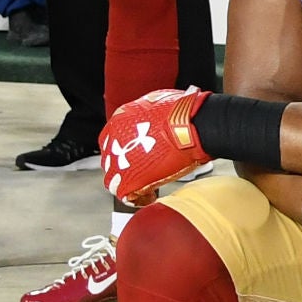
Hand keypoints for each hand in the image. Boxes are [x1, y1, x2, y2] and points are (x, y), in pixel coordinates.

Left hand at [100, 87, 211, 204]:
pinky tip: (150, 196)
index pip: (112, 141)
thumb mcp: (157, 102)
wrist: (192, 126)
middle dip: (125, 168)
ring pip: (112, 179)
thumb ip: (147, 114)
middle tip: (142, 171)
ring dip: (128, 183)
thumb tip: (153, 116)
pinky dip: (137, 198)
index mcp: (119, 122)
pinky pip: (124, 195)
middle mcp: (113, 141)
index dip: (125, 150)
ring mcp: (119, 162)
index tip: (137, 154)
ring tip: (144, 187)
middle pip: (110, 160)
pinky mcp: (129, 179)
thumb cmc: (182, 113)